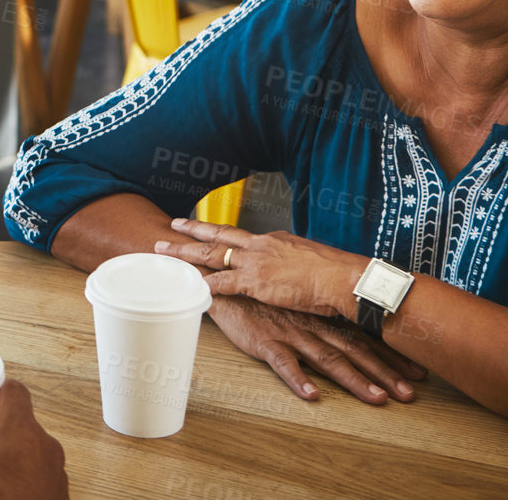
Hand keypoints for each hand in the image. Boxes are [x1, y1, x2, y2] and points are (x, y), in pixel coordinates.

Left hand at [155, 217, 364, 318]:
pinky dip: (203, 284)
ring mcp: (255, 263)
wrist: (343, 279)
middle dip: (193, 229)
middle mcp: (260, 246)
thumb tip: (291, 268)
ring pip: (211, 254)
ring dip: (185, 252)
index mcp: (273, 240)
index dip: (220, 232)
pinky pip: (221, 283)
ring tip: (164, 250)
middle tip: (173, 224)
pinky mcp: (255, 283)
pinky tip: (188, 285)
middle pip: (219, 234)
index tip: (205, 228)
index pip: (240, 235)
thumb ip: (292, 262)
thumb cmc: (335, 274)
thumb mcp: (309, 259)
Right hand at [206, 293, 424, 405]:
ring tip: (376, 398)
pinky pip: (284, 364)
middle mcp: (313, 326)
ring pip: (327, 359)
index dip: (390, 356)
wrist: (223, 281)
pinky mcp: (266, 342)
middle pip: (354, 352)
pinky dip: (299, 379)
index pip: (363, 339)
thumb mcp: (294, 303)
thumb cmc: (260, 296)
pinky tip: (312, 395)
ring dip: (354, 379)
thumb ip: (318, 316)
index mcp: (321, 318)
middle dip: (384, 373)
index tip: (416, 372)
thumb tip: (343, 330)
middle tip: (409, 394)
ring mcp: (291, 334)